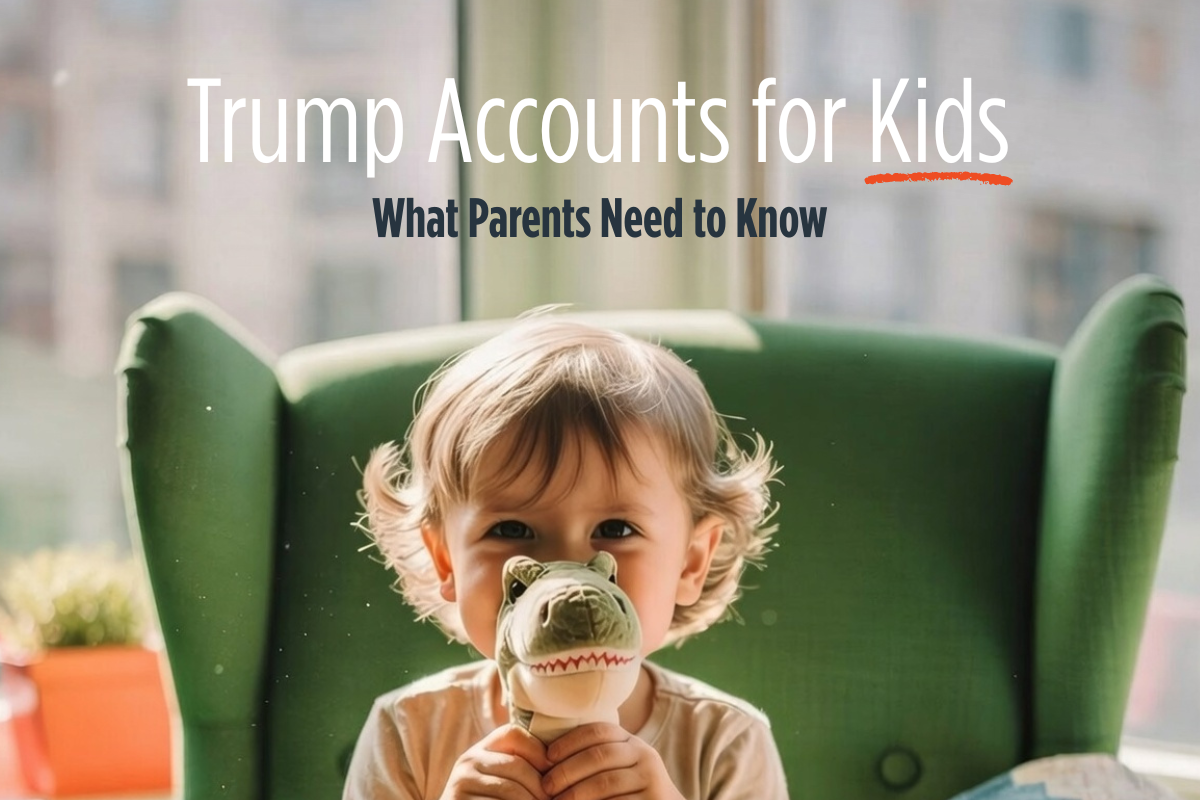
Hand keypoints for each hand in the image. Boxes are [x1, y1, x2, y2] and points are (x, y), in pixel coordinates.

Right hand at [439, 724, 553, 799]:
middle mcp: (468, 761)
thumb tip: (558, 764)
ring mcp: (461, 783)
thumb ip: (520, 768)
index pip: (514, 734)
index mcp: (481, 750)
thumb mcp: (501, 780)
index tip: (552, 772)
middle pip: (517, 765)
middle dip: (541, 787)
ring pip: (511, 790)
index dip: (538, 751)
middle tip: (553, 799)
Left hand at [541, 723, 683, 799]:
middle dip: (567, 770)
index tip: (547, 757)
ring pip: (605, 782)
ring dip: (576, 793)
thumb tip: (543, 755)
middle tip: (546, 787)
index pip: (599, 731)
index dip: (570, 741)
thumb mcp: (618, 769)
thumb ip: (594, 758)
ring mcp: (651, 779)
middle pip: (599, 755)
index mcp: (632, 742)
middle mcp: (644, 755)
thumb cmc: (629, 793)